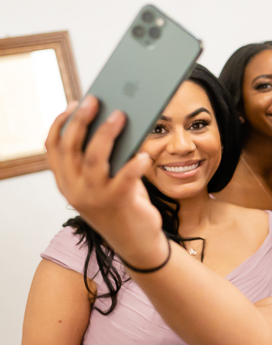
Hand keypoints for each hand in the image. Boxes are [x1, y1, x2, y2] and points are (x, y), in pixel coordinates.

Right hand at [45, 97, 167, 267]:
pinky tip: (144, 154)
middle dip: (82, 120)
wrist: (137, 243)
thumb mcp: (107, 181)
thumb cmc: (124, 205)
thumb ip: (105, 159)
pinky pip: (125, 177)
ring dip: (107, 134)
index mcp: (66, 182)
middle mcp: (74, 190)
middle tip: (95, 100)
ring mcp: (94, 197)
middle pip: (71, 148)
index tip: (74, 103)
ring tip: (121, 115)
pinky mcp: (118, 203)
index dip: (61, 123)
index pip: (53, 148)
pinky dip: (134, 163)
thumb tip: (114, 122)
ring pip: (94, 158)